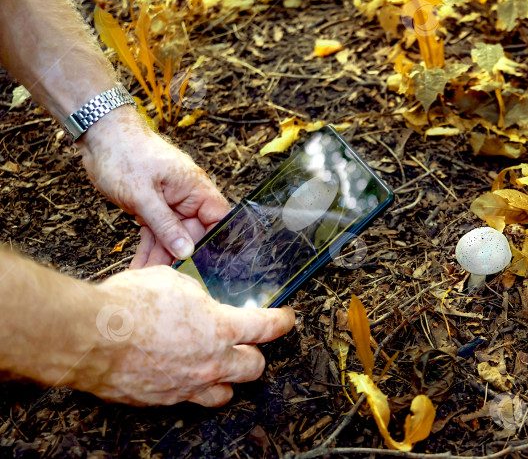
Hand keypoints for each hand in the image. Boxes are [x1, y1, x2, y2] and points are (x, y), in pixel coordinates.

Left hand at [78, 106, 230, 266]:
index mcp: (195, 188)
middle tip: (167, 282)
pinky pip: (155, 233)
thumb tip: (186, 251)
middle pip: (193, 234)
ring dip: (160, 258)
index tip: (209, 267)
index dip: (217, 243)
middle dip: (180, 259)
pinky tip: (138, 267)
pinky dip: (147, 249)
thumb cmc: (125, 155)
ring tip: (146, 281)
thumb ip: (165, 224)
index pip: (218, 219)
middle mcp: (186, 197)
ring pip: (171, 237)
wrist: (100, 136)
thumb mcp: (143, 195)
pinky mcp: (151, 208)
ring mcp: (169, 204)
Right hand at [79, 265, 295, 405]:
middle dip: (255, 355)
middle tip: (247, 345)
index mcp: (220, 329)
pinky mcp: (161, 400)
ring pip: (224, 394)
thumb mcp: (173, 280)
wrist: (89, 336)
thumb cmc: (128, 306)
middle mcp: (210, 362)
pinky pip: (186, 399)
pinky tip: (178, 373)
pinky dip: (188, 387)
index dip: (282, 322)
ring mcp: (186, 386)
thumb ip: (195, 293)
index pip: (267, 328)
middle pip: (254, 368)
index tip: (285, 319)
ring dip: (226, 380)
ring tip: (218, 366)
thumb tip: (198, 296)